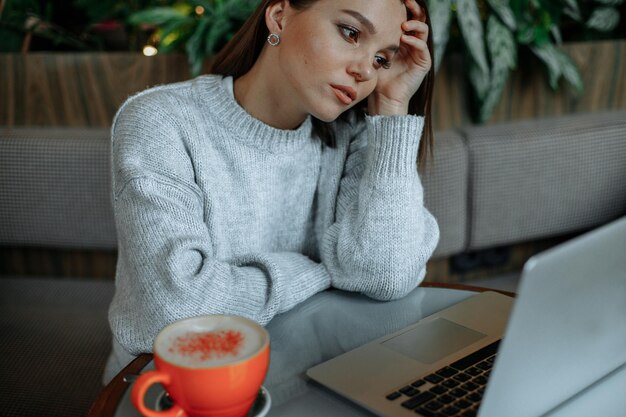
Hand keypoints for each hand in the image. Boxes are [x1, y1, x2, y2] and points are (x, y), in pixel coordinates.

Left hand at [368, 0, 430, 115]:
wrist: (384, 97)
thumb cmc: (377, 77)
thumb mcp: (375, 53)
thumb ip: (376, 40)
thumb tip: (364, 23)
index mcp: (402, 40)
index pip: (407, 18)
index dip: (406, 8)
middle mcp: (413, 44)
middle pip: (419, 20)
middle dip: (415, 9)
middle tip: (408, 2)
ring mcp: (419, 53)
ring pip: (423, 31)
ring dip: (415, 25)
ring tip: (404, 24)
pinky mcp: (423, 63)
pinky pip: (423, 47)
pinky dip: (415, 41)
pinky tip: (404, 39)